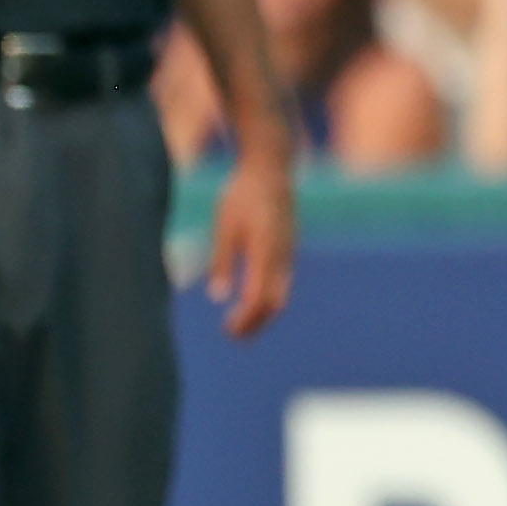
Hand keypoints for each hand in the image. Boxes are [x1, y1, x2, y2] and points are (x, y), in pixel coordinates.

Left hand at [206, 148, 298, 337]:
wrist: (270, 169)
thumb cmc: (241, 195)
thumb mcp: (224, 226)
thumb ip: (221, 261)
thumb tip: (217, 297)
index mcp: (265, 250)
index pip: (259, 296)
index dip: (246, 318)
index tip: (229, 331)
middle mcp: (282, 255)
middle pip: (275, 302)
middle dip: (256, 322)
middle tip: (234, 336)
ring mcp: (288, 252)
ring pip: (281, 293)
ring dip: (262, 312)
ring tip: (241, 323)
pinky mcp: (287, 248)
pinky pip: (282, 281)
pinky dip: (268, 297)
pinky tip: (251, 298)